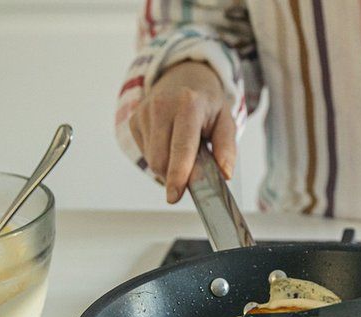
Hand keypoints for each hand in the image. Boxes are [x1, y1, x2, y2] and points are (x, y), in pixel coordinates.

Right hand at [129, 61, 235, 202]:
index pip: (181, 146)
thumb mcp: (226, 120)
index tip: (174, 196)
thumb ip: (227, 148)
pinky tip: (169, 142)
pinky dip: (159, 156)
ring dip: (168, 166)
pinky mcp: (134, 120)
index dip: (178, 174)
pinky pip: (145, 153)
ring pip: (152, 160)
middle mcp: (162, 106)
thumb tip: (225, 174)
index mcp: (188, 104)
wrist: (183, 77)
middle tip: (192, 171)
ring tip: (181, 149)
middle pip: (161, 159)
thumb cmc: (207, 104)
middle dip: (175, 175)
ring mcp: (144, 112)